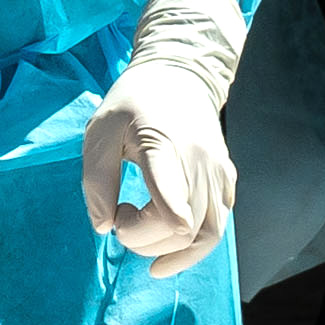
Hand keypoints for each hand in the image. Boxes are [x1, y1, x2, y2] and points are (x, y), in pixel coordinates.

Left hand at [81, 0, 247, 270]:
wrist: (180, 74)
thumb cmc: (132, 103)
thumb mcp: (100, 134)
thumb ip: (97, 182)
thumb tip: (104, 228)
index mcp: (164, 151)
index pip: (172, 215)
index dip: (142, 234)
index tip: (119, 215)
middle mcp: (200, 166)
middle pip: (184, 232)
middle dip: (146, 242)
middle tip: (123, 216)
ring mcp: (218, 173)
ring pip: (208, 236)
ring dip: (172, 250)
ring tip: (145, 240)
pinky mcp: (227, 179)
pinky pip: (219, 225)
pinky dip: (194, 244)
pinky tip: (170, 242)